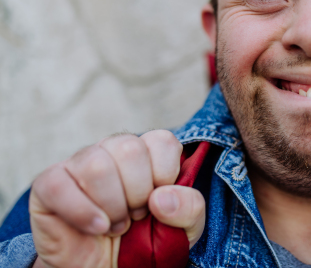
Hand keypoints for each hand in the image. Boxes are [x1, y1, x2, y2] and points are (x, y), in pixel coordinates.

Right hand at [29, 130, 205, 267]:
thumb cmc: (147, 242)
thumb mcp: (184, 228)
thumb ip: (189, 207)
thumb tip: (161, 197)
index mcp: (146, 151)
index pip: (162, 140)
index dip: (165, 175)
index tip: (159, 201)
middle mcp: (111, 150)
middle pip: (129, 148)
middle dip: (139, 193)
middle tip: (136, 216)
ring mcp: (78, 164)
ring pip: (96, 165)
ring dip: (112, 205)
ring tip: (116, 225)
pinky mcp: (49, 185)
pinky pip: (58, 185)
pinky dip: (82, 212)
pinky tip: (97, 228)